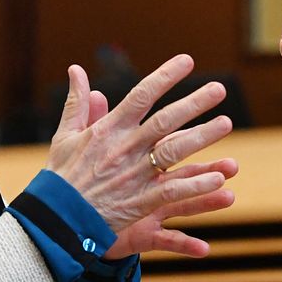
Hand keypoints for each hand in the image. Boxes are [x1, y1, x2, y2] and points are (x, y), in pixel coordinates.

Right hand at [46, 54, 235, 251]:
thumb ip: (77, 102)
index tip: (187, 60)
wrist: (55, 220)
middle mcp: (124, 149)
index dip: (165, 76)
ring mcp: (134, 175)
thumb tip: (75, 69)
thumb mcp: (64, 136)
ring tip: (226, 124)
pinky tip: (217, 178)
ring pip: (174, 152)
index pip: (141, 96)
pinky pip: (172, 191)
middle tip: (219, 89)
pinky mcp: (140, 203)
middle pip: (165, 120)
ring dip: (202, 137)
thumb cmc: (60, 176)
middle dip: (193, 103)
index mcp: (108, 129)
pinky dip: (194, 185)